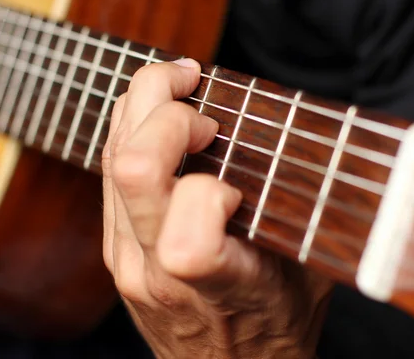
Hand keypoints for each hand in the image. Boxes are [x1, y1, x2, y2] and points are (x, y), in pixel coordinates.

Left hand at [102, 58, 332, 357]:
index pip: (187, 240)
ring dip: (144, 106)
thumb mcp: (306, 270)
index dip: (212, 191)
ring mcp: (125, 257)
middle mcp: (155, 272)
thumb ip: (300, 211)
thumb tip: (298, 137)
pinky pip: (107, 169)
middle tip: (201, 99)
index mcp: (216, 289)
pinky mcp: (112, 245)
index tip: (239, 182)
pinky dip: (130, 128)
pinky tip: (161, 122)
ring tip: (181, 92)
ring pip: (111, 157)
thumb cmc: (275, 321)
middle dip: (166, 108)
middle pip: (134, 170)